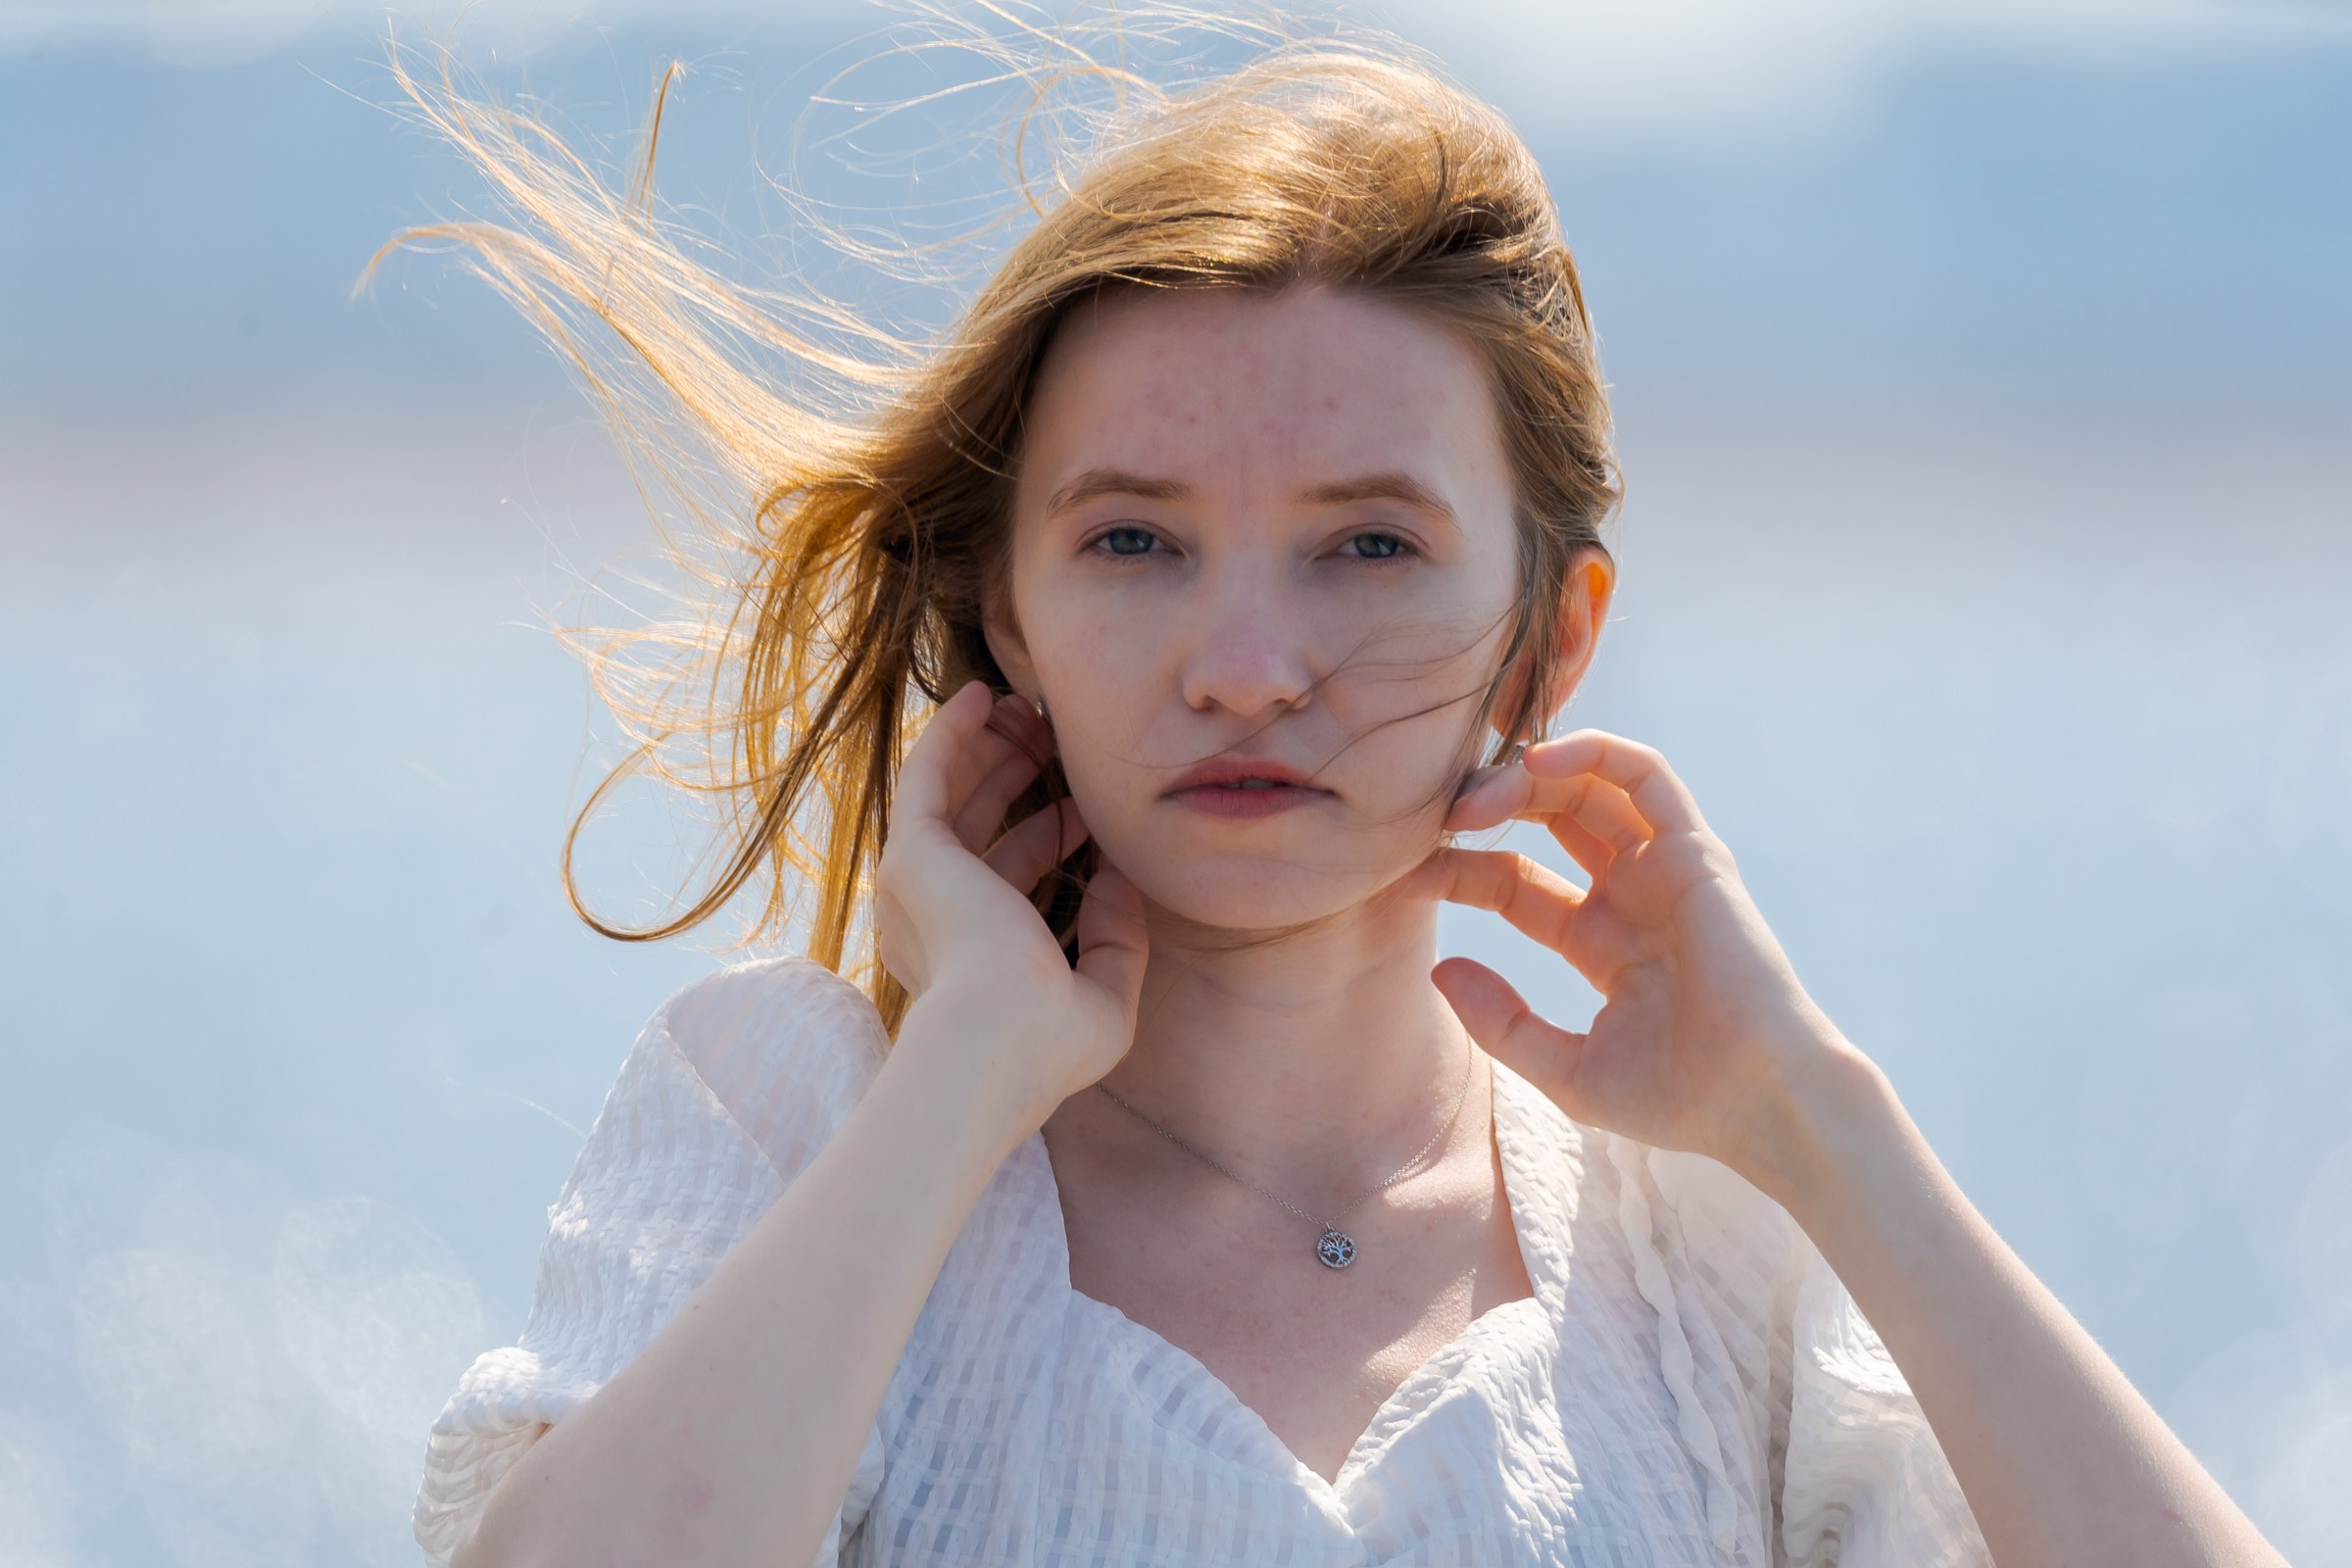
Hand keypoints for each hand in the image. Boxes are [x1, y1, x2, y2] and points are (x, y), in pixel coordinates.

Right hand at [873, 681, 1149, 1128]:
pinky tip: (979, 696)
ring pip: (951, 793)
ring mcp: (917, 882)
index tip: (1085, 802)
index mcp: (971, 950)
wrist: (995, 1044)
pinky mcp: (911, 853)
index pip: (1008, 872)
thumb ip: (1116, 941)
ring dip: (984, 747)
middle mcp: (933, 913)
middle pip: (977, 822)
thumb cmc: (1048, 1044)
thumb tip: (1115, 877)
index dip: (1049, 831)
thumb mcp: (1105, 1000)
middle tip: (1049, 736)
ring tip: (1020, 705)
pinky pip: (926, 775)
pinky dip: (950, 734)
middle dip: (1013, 775)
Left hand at [1418, 729, 1866, 1198]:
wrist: (1759, 1103)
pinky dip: (1594, 753)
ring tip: (1476, 794)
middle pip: (1547, 825)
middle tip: (1436, 819)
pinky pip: (1645, 776)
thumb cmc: (1678, 1100)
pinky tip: (1537, 762)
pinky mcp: (1696, 853)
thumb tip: (1439, 970)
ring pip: (1590, 789)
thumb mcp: (1566, 1069)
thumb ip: (1501, 1021)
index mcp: (1602, 944)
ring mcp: (1664, 871)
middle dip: (1489, 812)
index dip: (1462, 872)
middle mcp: (1632, 897)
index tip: (1408, 873)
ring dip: (1529, 776)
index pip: (1516, 885)